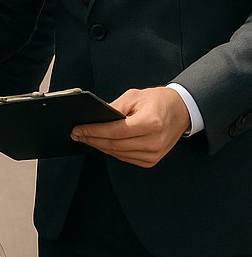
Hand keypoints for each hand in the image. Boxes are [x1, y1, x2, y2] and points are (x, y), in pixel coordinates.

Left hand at [71, 86, 190, 167]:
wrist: (180, 111)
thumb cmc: (157, 101)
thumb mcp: (134, 96)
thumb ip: (114, 108)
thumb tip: (94, 118)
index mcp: (151, 123)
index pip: (115, 131)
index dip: (94, 131)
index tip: (78, 128)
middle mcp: (154, 141)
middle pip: (114, 145)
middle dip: (91, 139)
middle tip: (76, 133)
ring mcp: (154, 154)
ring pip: (118, 153)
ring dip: (99, 146)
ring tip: (84, 138)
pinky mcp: (151, 160)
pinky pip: (125, 158)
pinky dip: (111, 151)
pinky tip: (100, 143)